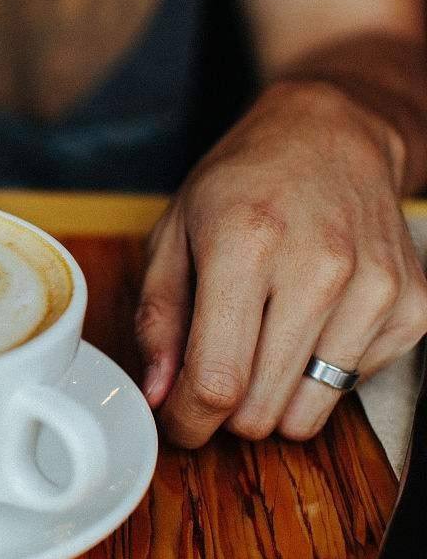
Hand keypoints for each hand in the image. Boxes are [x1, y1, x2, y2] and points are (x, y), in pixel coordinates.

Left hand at [137, 81, 426, 446]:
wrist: (330, 136)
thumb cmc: (241, 185)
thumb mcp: (173, 234)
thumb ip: (157, 318)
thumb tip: (158, 394)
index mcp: (245, 245)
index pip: (217, 380)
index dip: (188, 421)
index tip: (176, 421)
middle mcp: (318, 267)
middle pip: (261, 407)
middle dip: (224, 412)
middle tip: (214, 375)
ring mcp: (375, 288)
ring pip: (308, 412)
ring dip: (273, 399)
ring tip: (259, 346)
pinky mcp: (413, 306)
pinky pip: (351, 386)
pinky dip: (320, 374)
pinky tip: (308, 323)